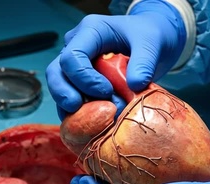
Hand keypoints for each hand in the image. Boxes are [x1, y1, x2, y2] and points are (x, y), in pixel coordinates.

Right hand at [46, 0, 186, 119]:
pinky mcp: (81, 83)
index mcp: (90, 32)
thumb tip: (134, 85)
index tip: (107, 92)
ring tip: (94, 121)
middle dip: (65, 95)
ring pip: (60, 89)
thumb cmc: (149, 36)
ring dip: (73, 109)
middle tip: (80, 110)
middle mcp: (76, 46)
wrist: (153, 42)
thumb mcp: (152, 43)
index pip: (72, 56)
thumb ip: (144, 62)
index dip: (85, 79)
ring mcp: (76, 65)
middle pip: (56, 72)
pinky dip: (80, 115)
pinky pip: (72, 101)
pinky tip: (95, 126)